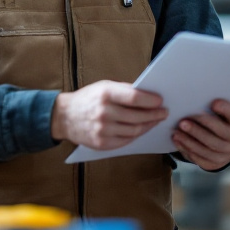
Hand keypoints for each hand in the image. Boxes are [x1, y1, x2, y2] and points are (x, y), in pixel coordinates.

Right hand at [51, 81, 166, 149]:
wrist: (64, 117)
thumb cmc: (87, 99)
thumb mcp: (104, 86)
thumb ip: (124, 90)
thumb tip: (148, 95)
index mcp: (106, 94)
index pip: (135, 98)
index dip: (151, 101)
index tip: (161, 101)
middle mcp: (104, 113)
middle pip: (138, 117)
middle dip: (154, 115)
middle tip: (164, 112)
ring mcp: (103, 130)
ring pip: (135, 130)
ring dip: (148, 125)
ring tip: (155, 120)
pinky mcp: (102, 144)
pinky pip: (126, 140)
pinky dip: (137, 134)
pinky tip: (142, 129)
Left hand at [171, 99, 229, 170]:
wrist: (222, 142)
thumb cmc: (217, 119)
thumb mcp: (220, 112)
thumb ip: (212, 106)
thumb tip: (195, 100)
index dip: (225, 109)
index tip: (213, 103)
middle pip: (219, 134)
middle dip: (200, 128)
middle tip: (183, 122)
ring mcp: (227, 153)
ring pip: (208, 148)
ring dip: (190, 140)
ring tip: (177, 132)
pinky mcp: (215, 163)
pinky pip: (200, 158)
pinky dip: (187, 149)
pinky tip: (177, 141)